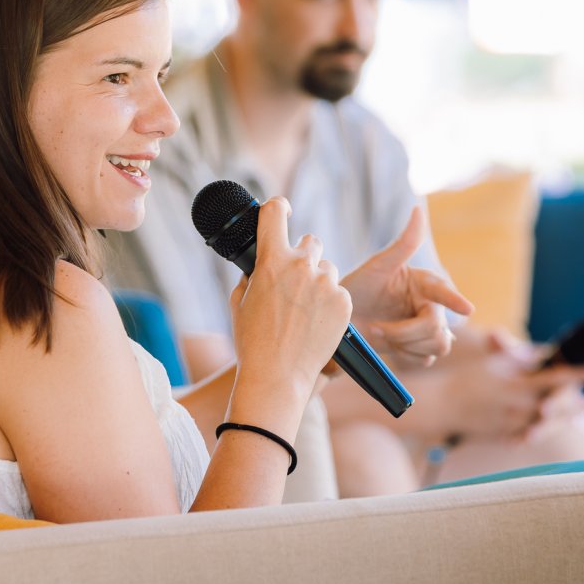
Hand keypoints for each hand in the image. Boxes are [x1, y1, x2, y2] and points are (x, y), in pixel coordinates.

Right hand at [226, 197, 352, 433]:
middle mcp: (301, 265)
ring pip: (327, 268)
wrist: (277, 376)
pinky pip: (339, 292)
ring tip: (305, 311)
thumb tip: (259, 264)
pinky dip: (331, 303)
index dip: (278, 207)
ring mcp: (325, 283)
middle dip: (303, 257)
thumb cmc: (252, 341)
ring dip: (319, 281)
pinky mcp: (343, 302)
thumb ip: (251, 275)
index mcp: (271, 261)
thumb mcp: (239, 302)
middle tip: (295, 283)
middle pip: (310, 242)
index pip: (274, 213)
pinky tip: (317, 323)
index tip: (283, 210)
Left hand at [341, 206, 473, 368]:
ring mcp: (427, 328)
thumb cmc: (359, 286)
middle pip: (437, 327)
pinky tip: (389, 344)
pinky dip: (404, 355)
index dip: (454, 299)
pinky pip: (424, 359)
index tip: (465, 308)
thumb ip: (403, 242)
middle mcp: (432, 305)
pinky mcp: (420, 348)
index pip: (443, 291)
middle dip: (406, 333)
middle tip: (376, 328)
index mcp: (425, 283)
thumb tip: (418, 208)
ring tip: (381, 333)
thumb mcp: (378, 265)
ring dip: (405, 345)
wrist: (342, 319)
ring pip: (437, 346)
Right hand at [430, 327, 583, 441]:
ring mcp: (514, 425)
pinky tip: (556, 427)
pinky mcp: (506, 436)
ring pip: (549, 424)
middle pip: (559, 406)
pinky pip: (532, 435)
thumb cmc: (468, 379)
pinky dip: (545, 431)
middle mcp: (519, 407)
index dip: (583, 374)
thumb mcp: (495, 364)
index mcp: (518, 385)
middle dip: (580, 404)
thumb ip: (521, 359)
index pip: (558, 378)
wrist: (443, 406)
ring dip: (568, 418)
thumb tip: (544, 353)